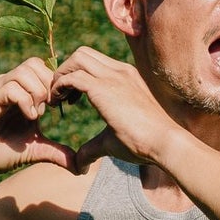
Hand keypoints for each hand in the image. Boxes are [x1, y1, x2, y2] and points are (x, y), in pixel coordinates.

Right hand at [0, 58, 75, 177]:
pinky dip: (25, 101)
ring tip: (38, 114)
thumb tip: (81, 167)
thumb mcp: (35, 151)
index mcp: (22, 92)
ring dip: (38, 92)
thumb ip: (57, 153)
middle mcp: (9, 86)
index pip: (44, 69)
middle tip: (51, 108)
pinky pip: (10, 88)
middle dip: (49, 85)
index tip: (62, 105)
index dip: (57, 83)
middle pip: (35, 63)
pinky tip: (29, 118)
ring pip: (24, 71)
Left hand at [52, 47, 175, 169]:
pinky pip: (73, 76)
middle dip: (65, 70)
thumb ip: (93, 147)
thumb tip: (79, 166)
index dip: (77, 74)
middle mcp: (120, 71)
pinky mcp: (103, 88)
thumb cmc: (145, 144)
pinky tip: (57, 103)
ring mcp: (113, 76)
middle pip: (82, 53)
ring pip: (77, 58)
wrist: (164, 142)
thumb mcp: (113, 140)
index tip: (71, 97)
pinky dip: (59, 86)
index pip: (94, 61)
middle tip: (60, 95)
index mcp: (126, 77)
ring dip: (60, 75)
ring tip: (55, 98)